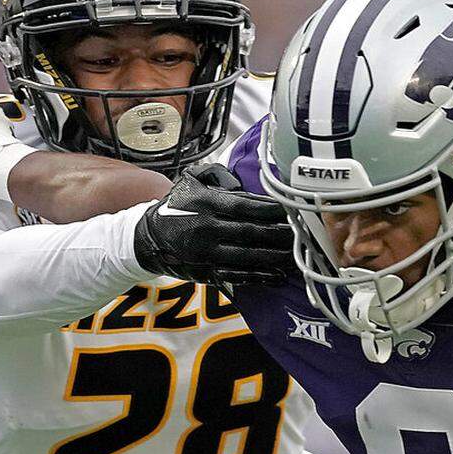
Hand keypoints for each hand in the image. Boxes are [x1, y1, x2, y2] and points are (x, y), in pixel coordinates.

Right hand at [134, 163, 294, 285]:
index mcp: (206, 204)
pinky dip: (259, 277)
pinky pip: (238, 276)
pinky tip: (278, 276)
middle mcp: (207, 229)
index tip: (291, 211)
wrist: (149, 238)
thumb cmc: (177, 207)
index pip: (245, 206)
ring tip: (297, 256)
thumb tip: (243, 178)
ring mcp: (207, 254)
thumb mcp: (190, 182)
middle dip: (279, 234)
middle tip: (302, 234)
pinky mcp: (207, 272)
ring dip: (275, 257)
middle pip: (251, 233)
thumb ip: (217, 175)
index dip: (271, 210)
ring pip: (248, 256)